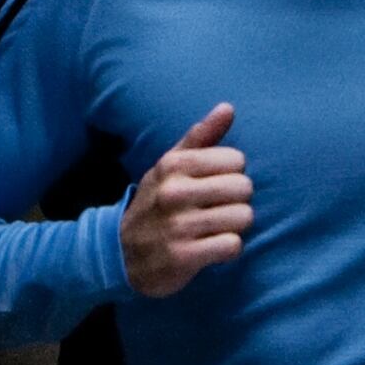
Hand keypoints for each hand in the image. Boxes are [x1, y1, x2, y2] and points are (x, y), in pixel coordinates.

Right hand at [120, 104, 251, 296]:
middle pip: (244, 187)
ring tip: (217, 227)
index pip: (236, 159)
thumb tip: (228, 107)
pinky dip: (229, 249)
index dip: (233, 174)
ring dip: (236, 226)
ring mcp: (178, 226)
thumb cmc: (156, 203)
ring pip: (242, 216)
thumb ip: (201, 136)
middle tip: (220, 208)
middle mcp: (174, 192)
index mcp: (173, 165)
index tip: (217, 184)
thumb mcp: (169, 166)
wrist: (121, 254)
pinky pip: (232, 246)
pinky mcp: (184, 257)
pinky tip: (214, 247)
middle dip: (238, 200)